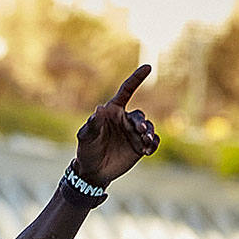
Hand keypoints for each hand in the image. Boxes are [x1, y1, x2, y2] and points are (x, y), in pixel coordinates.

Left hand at [74, 64, 159, 187]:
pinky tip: (147, 151)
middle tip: (140, 131)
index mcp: (113, 111)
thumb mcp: (86, 138)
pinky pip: (153, 141)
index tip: (148, 68)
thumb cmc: (86, 151)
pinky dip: (153, 144)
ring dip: (149, 133)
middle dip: (142, 123)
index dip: (136, 79)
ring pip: (149, 128)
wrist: (92, 171)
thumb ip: (93, 124)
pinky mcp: (140, 146)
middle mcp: (125, 120)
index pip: (126, 91)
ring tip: (145, 142)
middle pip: (139, 116)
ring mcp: (134, 133)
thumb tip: (99, 108)